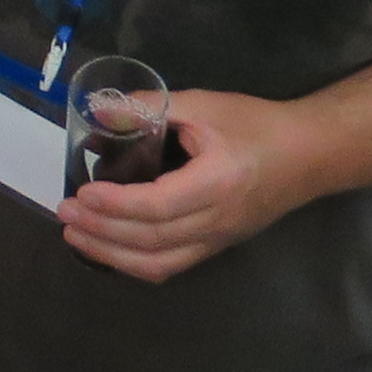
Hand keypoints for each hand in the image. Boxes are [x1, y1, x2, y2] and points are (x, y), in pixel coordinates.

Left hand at [58, 89, 304, 280]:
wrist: (308, 155)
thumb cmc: (256, 125)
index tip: (80, 192)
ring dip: (111, 254)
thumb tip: (99, 109)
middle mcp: (216, 222)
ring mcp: (217, 242)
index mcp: (217, 184)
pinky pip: (169, 265)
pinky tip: (108, 246)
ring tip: (76, 235)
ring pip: (158, 264)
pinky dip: (133, 261)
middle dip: (101, 231)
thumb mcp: (204, 105)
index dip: (115, 205)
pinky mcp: (215, 247)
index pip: (157, 208)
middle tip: (64, 214)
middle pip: (151, 242)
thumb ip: (151, 108)